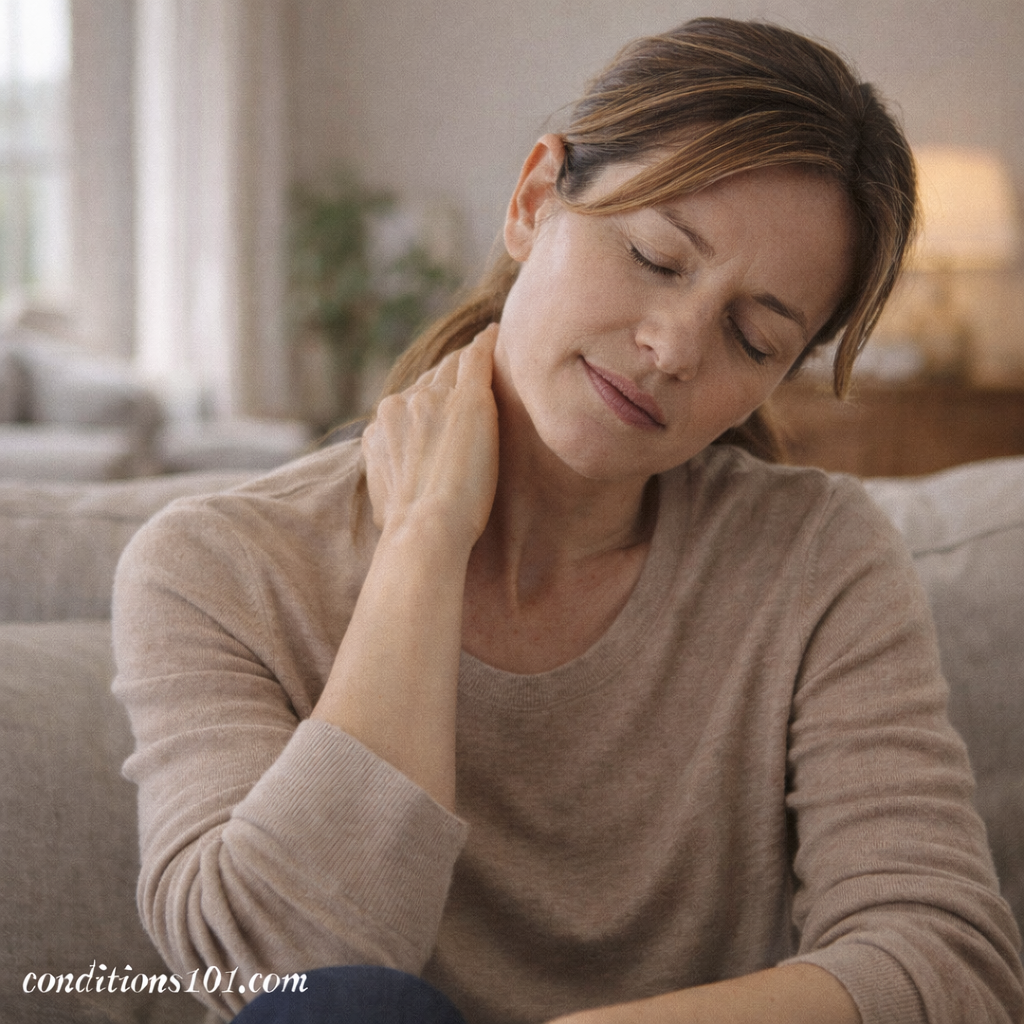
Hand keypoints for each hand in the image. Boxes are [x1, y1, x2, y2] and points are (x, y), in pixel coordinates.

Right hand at [362, 325, 499, 555]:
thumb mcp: (383, 500)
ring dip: (469, 361)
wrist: (427, 527)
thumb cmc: (410, 529)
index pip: (412, 399)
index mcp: (382, 426)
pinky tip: (496, 334)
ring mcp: (434, 399)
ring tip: (487, 350)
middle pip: (432, 378)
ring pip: (455, 366)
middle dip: (449, 375)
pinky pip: (477, 360)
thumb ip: (386, 481)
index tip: (445, 398)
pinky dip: (486, 345)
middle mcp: (403, 404)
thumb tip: (386, 502)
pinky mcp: (468, 401)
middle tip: (470, 369)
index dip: (431, 397)